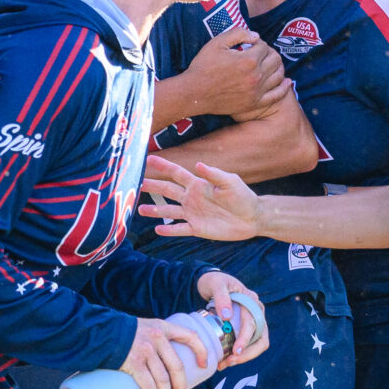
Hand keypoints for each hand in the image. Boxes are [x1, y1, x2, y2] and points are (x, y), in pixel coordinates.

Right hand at [120, 313, 216, 388]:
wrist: (99, 331)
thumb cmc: (121, 333)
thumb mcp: (144, 328)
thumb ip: (155, 339)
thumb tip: (164, 362)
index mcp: (163, 327)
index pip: (190, 336)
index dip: (201, 351)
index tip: (203, 365)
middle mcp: (157, 338)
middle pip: (177, 367)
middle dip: (180, 386)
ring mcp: (145, 351)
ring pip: (163, 379)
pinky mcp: (133, 362)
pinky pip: (148, 384)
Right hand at [139, 155, 263, 240]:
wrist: (252, 218)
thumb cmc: (243, 196)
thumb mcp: (230, 182)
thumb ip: (214, 174)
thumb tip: (198, 165)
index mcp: (198, 184)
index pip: (176, 173)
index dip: (163, 166)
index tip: (148, 158)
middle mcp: (191, 198)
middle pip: (167, 191)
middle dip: (152, 186)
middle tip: (136, 184)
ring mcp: (193, 213)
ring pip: (169, 211)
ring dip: (155, 210)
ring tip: (140, 209)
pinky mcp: (197, 228)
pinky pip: (180, 229)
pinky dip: (169, 230)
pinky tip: (157, 230)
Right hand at [172, 27, 287, 120]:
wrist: (194, 93)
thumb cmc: (203, 66)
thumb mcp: (217, 42)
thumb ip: (239, 34)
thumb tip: (256, 37)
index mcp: (249, 60)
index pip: (264, 46)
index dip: (259, 43)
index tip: (251, 44)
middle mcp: (256, 76)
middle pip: (275, 60)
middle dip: (270, 53)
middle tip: (262, 53)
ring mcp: (257, 91)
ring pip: (279, 76)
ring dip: (278, 67)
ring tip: (272, 64)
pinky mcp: (254, 103)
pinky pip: (276, 95)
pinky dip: (284, 87)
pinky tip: (287, 82)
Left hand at [196, 270, 267, 363]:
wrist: (213, 283)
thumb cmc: (215, 282)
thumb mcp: (216, 284)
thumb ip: (221, 298)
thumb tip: (227, 316)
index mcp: (252, 302)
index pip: (253, 324)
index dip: (246, 339)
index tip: (236, 351)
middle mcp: (257, 313)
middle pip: (261, 338)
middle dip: (247, 354)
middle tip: (229, 362)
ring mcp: (254, 321)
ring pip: (257, 344)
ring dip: (244, 357)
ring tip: (225, 364)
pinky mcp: (247, 328)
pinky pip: (248, 345)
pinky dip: (239, 354)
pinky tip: (225, 360)